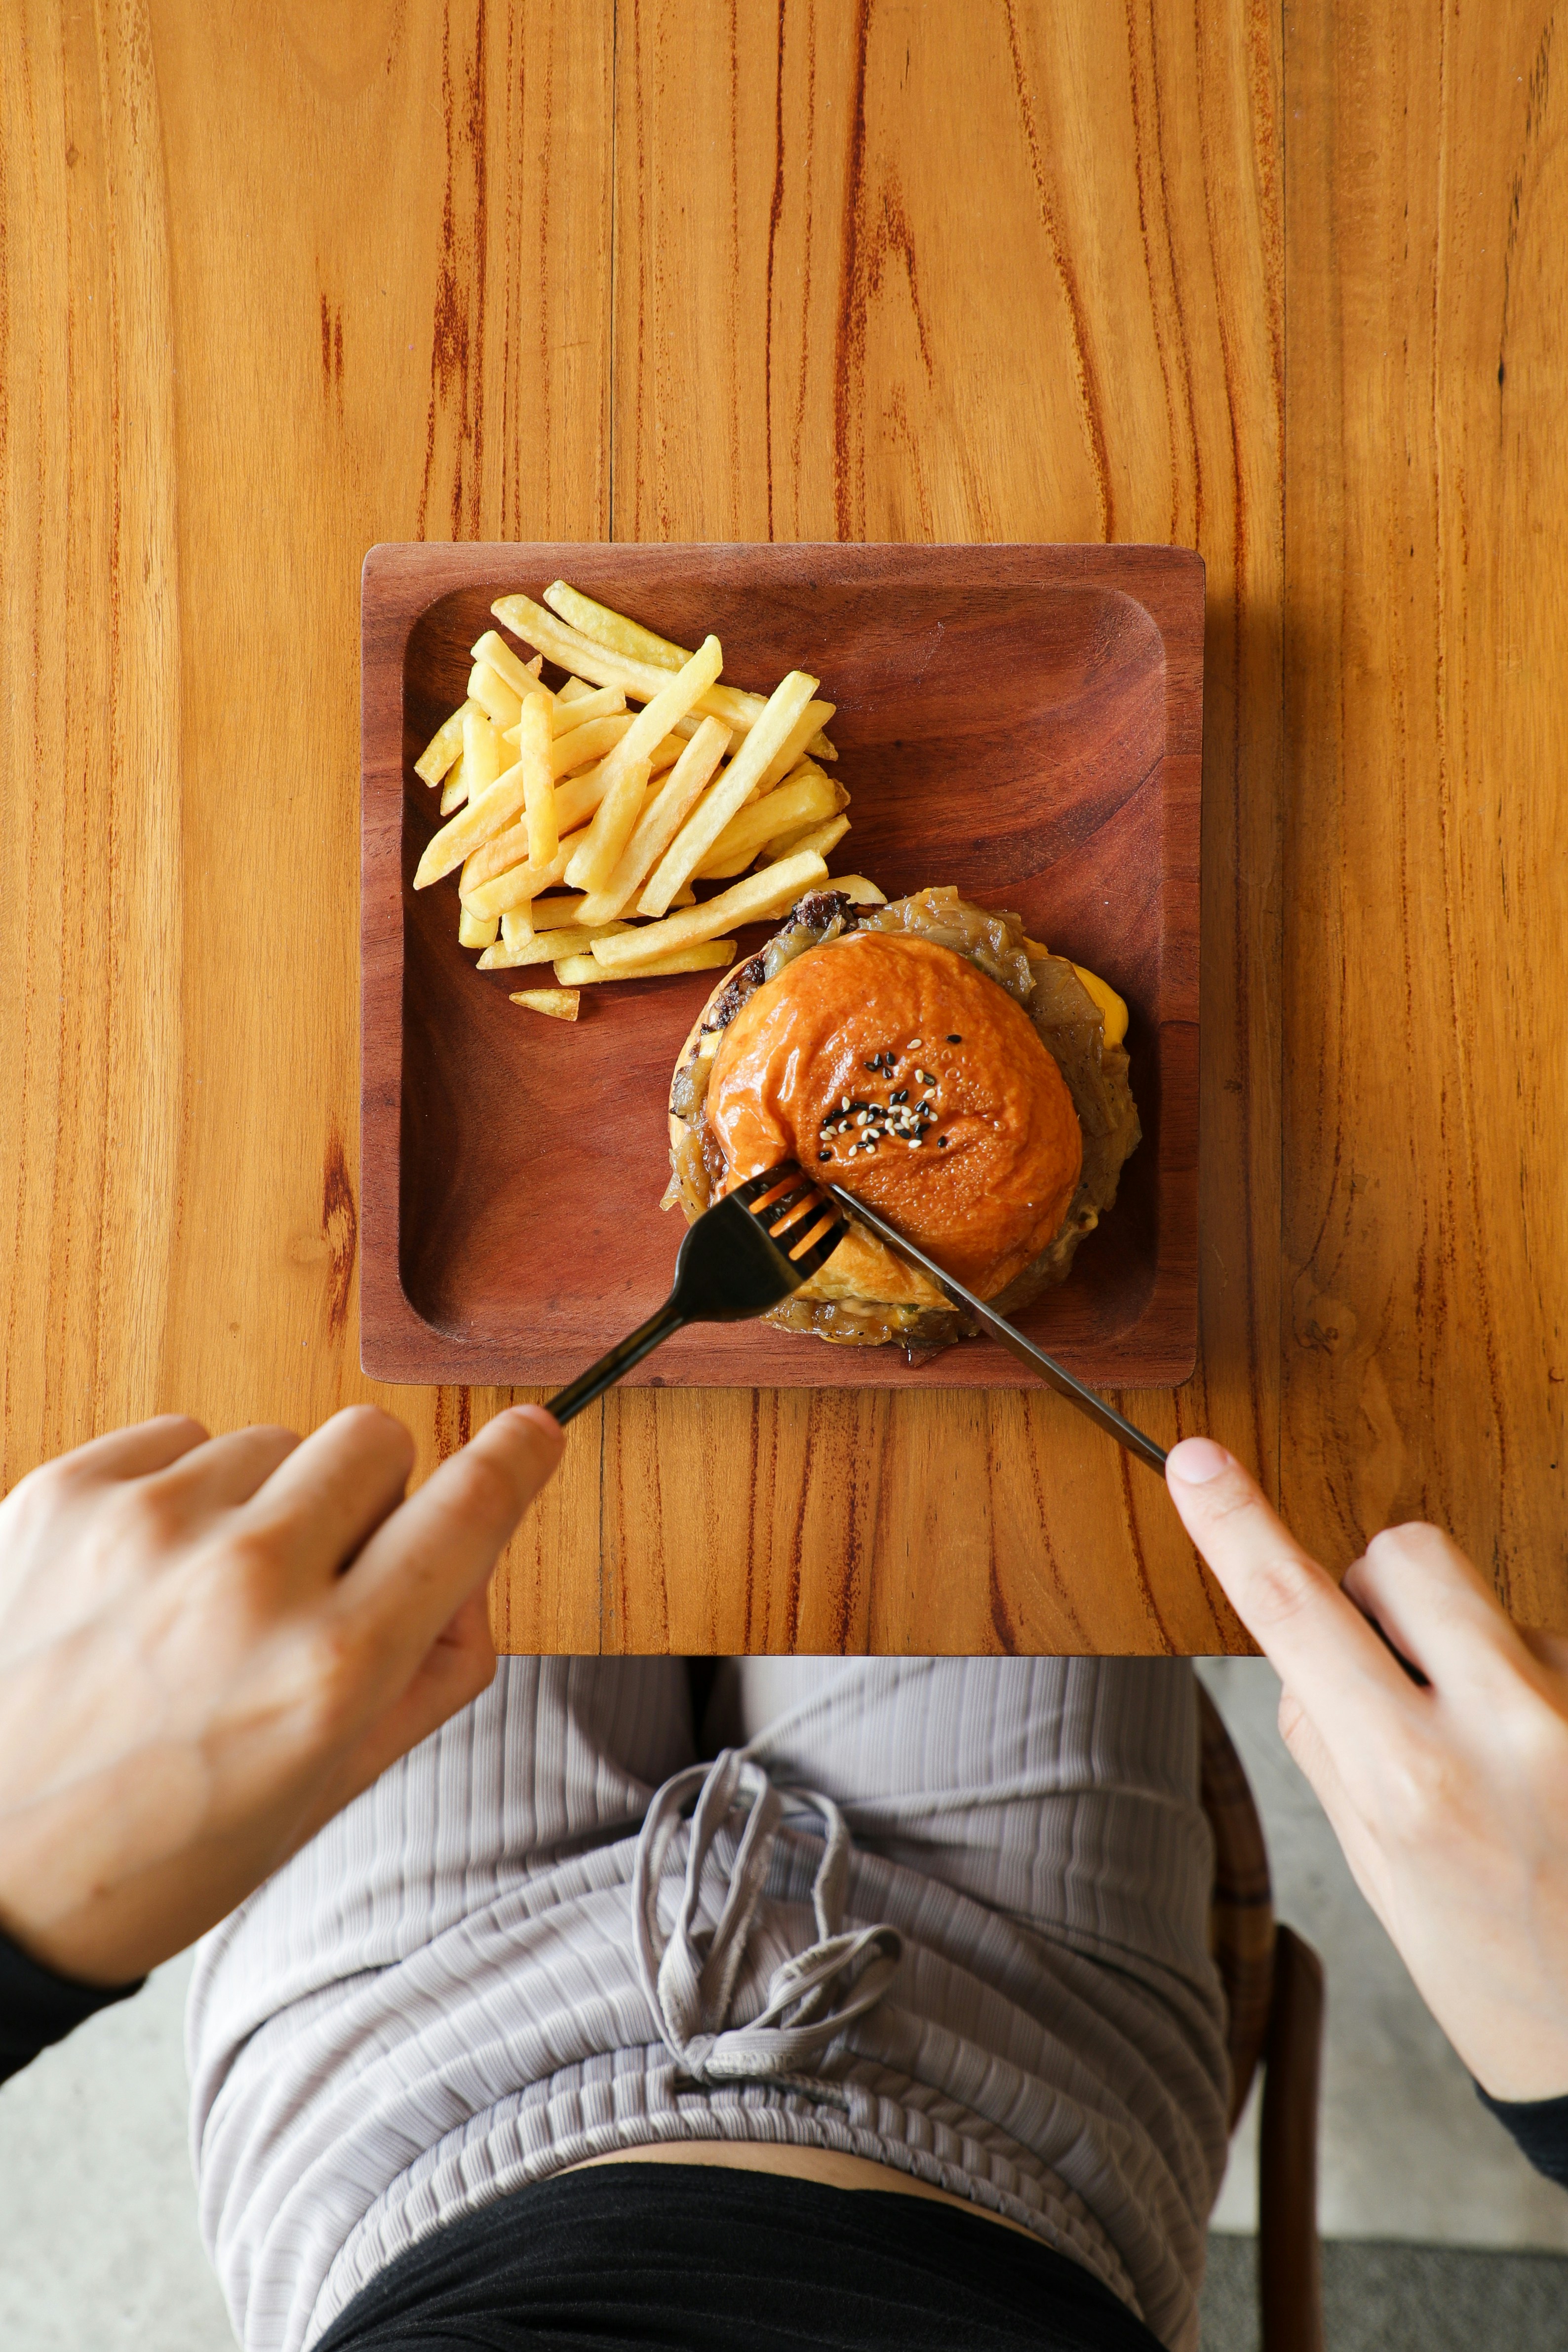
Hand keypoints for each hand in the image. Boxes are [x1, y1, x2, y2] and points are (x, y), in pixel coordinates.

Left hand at [0, 1403, 561, 1985]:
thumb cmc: (155, 1851)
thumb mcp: (326, 1792)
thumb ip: (433, 1673)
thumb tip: (466, 1566)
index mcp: (330, 1672)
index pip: (467, 1513)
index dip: (515, 1460)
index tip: (531, 1433)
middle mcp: (249, 1585)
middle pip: (374, 1442)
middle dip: (364, 1500)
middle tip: (315, 1577)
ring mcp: (149, 1528)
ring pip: (271, 1441)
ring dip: (261, 1504)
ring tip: (198, 1601)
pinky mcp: (65, 1494)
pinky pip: (177, 1437)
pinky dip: (177, 1494)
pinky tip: (141, 1578)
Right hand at [1166, 1436, 1567, 2104]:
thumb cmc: (1491, 1969)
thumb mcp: (1376, 1868)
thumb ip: (1329, 1740)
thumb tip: (1307, 1648)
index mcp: (1413, 1783)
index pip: (1296, 1615)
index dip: (1236, 1528)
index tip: (1197, 1460)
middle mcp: (1505, 1731)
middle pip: (1405, 1554)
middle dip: (1374, 1582)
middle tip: (1383, 1665)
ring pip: (1485, 1605)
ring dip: (1464, 1653)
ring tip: (1493, 1766)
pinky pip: (1545, 1649)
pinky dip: (1524, 1691)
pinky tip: (1541, 1776)